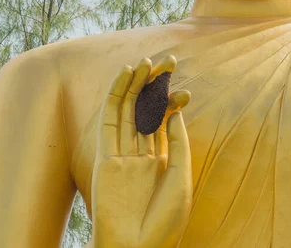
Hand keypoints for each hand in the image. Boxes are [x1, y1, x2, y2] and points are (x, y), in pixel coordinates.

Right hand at [90, 56, 191, 247]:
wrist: (136, 244)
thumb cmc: (164, 218)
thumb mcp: (181, 176)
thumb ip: (177, 144)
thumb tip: (176, 113)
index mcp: (161, 159)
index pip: (165, 122)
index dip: (173, 104)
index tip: (185, 91)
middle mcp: (141, 153)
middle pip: (147, 111)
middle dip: (156, 86)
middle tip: (168, 61)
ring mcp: (122, 153)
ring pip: (128, 110)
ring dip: (136, 85)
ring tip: (145, 61)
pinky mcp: (105, 156)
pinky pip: (110, 120)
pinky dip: (115, 97)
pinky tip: (124, 77)